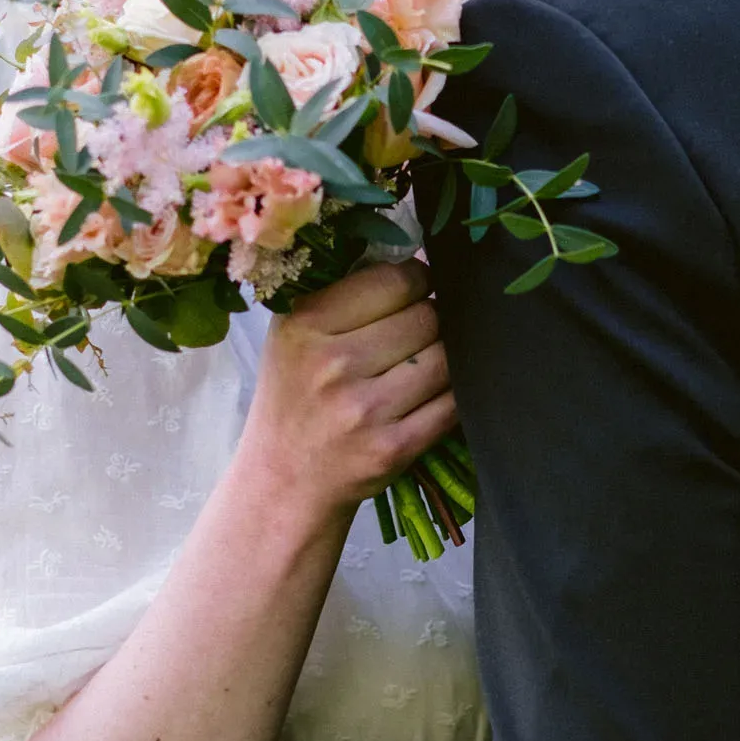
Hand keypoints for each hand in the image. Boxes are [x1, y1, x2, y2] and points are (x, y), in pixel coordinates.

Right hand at [239, 258, 457, 524]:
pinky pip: (452, 404)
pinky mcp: (392, 448)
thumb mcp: (296, 335)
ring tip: (424, 365)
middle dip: (434, 321)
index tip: (415, 292)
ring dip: (448, 358)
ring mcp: (364, 409)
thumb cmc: (296, 397)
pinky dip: (454, 397)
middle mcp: (332, 364)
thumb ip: (346, 294)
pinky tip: (434, 395)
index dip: (418, 281)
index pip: (396, 279)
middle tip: (419, 335)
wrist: (284, 481)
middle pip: (428, 316)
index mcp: (306, 323)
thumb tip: (421, 259)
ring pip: (447, 358)